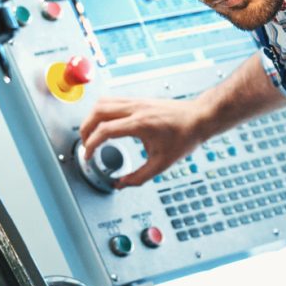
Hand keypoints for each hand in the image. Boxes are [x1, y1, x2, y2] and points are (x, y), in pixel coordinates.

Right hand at [79, 96, 208, 188]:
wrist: (199, 117)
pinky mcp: (139, 100)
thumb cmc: (185, 137)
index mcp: (140, 124)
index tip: (88, 156)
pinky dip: (102, 112)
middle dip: (86, 129)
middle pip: (98, 111)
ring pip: (102, 102)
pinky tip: (105, 125)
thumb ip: (139, 177)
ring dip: (91, 118)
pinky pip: (112, 100)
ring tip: (92, 135)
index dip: (91, 144)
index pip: (105, 130)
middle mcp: (136, 109)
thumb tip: (121, 184)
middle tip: (86, 146)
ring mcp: (137, 101)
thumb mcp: (162, 163)